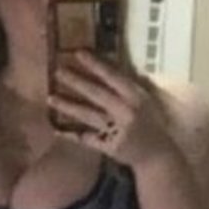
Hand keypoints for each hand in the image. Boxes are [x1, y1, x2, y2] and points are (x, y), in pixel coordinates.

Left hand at [47, 50, 175, 166]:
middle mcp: (126, 111)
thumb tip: (104, 62)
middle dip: (75, 81)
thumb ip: (126, 83)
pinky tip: (56, 128)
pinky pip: (86, 138)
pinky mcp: (109, 147)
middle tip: (57, 71)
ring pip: (87, 114)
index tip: (78, 52)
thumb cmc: (149, 120)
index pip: (112, 76)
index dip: (95, 64)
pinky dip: (71, 134)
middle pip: (96, 93)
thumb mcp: (144, 98)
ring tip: (50, 97)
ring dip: (67, 105)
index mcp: (136, 96)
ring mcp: (116, 130)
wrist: (157, 155)